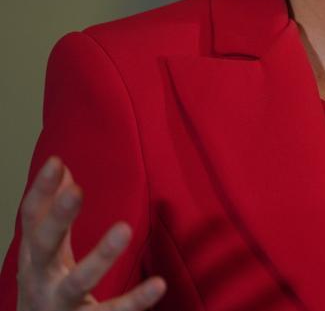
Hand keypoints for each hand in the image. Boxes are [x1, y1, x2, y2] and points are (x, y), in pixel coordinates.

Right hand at [17, 156, 165, 310]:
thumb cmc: (44, 286)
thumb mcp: (43, 251)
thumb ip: (52, 213)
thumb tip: (60, 168)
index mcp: (33, 256)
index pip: (31, 219)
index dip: (40, 191)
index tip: (56, 162)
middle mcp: (41, 279)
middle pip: (43, 247)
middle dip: (57, 219)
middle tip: (76, 191)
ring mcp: (60, 304)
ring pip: (76, 282)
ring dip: (99, 257)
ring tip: (124, 229)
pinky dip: (135, 301)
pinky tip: (159, 284)